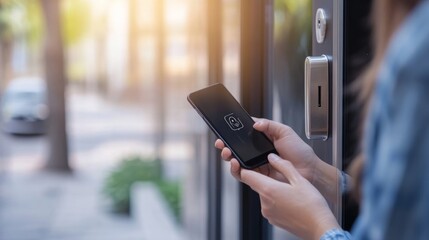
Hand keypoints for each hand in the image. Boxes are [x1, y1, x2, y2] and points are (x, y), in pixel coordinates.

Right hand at [215, 118, 340, 203]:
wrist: (309, 171)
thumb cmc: (300, 153)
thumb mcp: (285, 132)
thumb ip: (270, 125)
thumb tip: (255, 123)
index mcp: (263, 141)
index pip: (243, 136)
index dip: (233, 134)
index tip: (225, 131)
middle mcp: (257, 153)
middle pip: (236, 149)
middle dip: (226, 145)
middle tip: (222, 143)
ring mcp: (256, 166)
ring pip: (236, 162)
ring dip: (228, 157)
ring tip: (228, 153)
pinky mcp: (257, 178)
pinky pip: (242, 175)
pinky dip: (235, 170)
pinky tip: (235, 164)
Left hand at [240, 154, 339, 239]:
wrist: (319, 228)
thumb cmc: (312, 206)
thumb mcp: (299, 179)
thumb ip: (283, 166)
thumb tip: (272, 157)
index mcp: (269, 190)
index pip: (246, 175)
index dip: (246, 167)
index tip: (250, 163)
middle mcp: (264, 203)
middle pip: (256, 185)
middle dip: (265, 178)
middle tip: (282, 177)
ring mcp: (268, 213)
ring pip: (264, 195)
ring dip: (272, 190)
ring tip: (290, 191)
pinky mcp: (273, 220)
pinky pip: (270, 206)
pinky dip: (276, 201)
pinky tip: (291, 201)